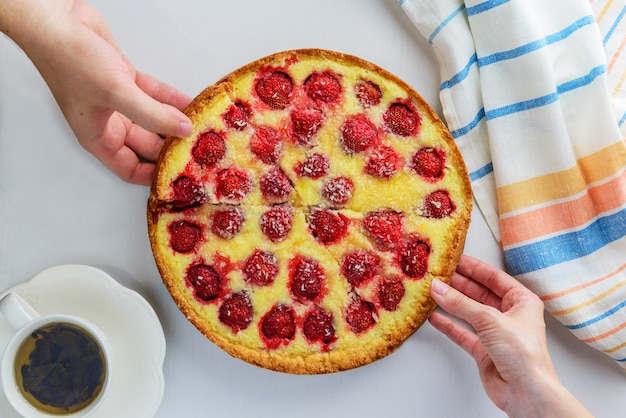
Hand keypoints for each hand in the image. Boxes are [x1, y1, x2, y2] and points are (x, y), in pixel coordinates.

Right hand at [1, 0, 191, 184]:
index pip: (130, 168)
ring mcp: (119, 101)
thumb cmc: (70, 61)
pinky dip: (173, 100)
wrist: (57, 21)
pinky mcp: (126, 79)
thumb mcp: (116, 93)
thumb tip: (183, 130)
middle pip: (148, 146)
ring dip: (177, 123)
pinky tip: (191, 104)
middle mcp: (109, 123)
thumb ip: (153, 115)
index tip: (179, 177)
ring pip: (155, 120)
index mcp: (98, 137)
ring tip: (202, 129)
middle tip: (199, 151)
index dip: (153, 176)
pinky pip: (155, 96)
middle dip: (172, 148)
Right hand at [429, 255, 592, 417]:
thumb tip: (440, 289)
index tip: (455, 260)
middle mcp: (510, 316)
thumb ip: (461, 303)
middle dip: (459, 284)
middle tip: (440, 274)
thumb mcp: (490, 319)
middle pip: (480, 293)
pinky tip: (436, 316)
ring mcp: (496, 333)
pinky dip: (449, 324)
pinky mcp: (484, 350)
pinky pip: (462, 332)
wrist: (525, 391)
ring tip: (434, 291)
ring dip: (452, 303)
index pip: (494, 278)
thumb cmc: (524, 355)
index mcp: (522, 302)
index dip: (474, 268)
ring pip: (469, 312)